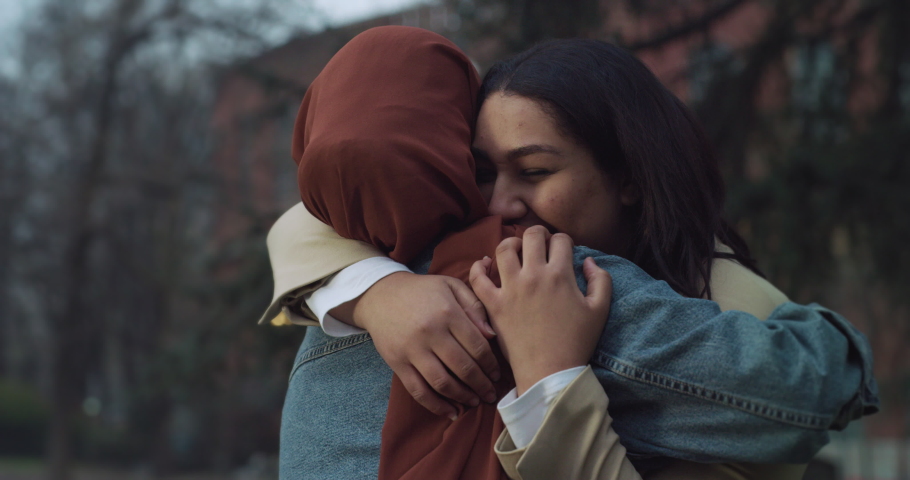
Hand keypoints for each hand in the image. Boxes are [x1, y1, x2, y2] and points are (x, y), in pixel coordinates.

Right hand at [334, 272, 499, 418]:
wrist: (381, 294)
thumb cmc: (423, 291)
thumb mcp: (451, 286)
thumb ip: (475, 306)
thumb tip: (492, 336)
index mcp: (447, 313)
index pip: (477, 346)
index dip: (491, 365)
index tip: (497, 375)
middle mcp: (430, 332)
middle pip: (463, 367)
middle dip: (481, 385)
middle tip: (491, 394)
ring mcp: (412, 350)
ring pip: (442, 382)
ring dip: (462, 397)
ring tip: (474, 401)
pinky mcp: (397, 363)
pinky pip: (418, 390)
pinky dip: (436, 406)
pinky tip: (451, 412)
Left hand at [470, 226, 611, 395]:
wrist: (550, 371)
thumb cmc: (577, 342)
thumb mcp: (600, 310)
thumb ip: (601, 280)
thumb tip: (588, 261)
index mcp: (560, 274)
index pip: (560, 240)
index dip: (564, 240)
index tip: (563, 249)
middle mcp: (533, 275)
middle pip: (532, 236)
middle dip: (539, 233)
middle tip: (541, 242)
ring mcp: (510, 289)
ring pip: (504, 248)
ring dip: (511, 243)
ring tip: (516, 249)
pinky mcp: (493, 304)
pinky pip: (477, 278)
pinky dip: (478, 267)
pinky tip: (484, 263)